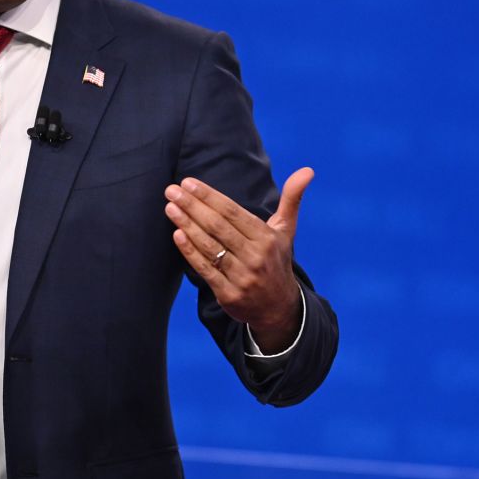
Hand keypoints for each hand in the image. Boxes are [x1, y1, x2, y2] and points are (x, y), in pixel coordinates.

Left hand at [164, 168, 313, 352]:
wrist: (279, 308)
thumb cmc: (276, 260)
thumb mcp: (286, 230)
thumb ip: (292, 199)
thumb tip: (308, 170)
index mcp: (267, 238)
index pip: (233, 212)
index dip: (209, 196)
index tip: (188, 182)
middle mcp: (256, 257)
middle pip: (218, 226)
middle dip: (192, 206)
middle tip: (171, 190)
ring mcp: (242, 277)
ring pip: (209, 246)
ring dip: (186, 225)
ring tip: (170, 207)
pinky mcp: (229, 295)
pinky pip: (206, 269)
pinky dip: (190, 252)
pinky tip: (177, 234)